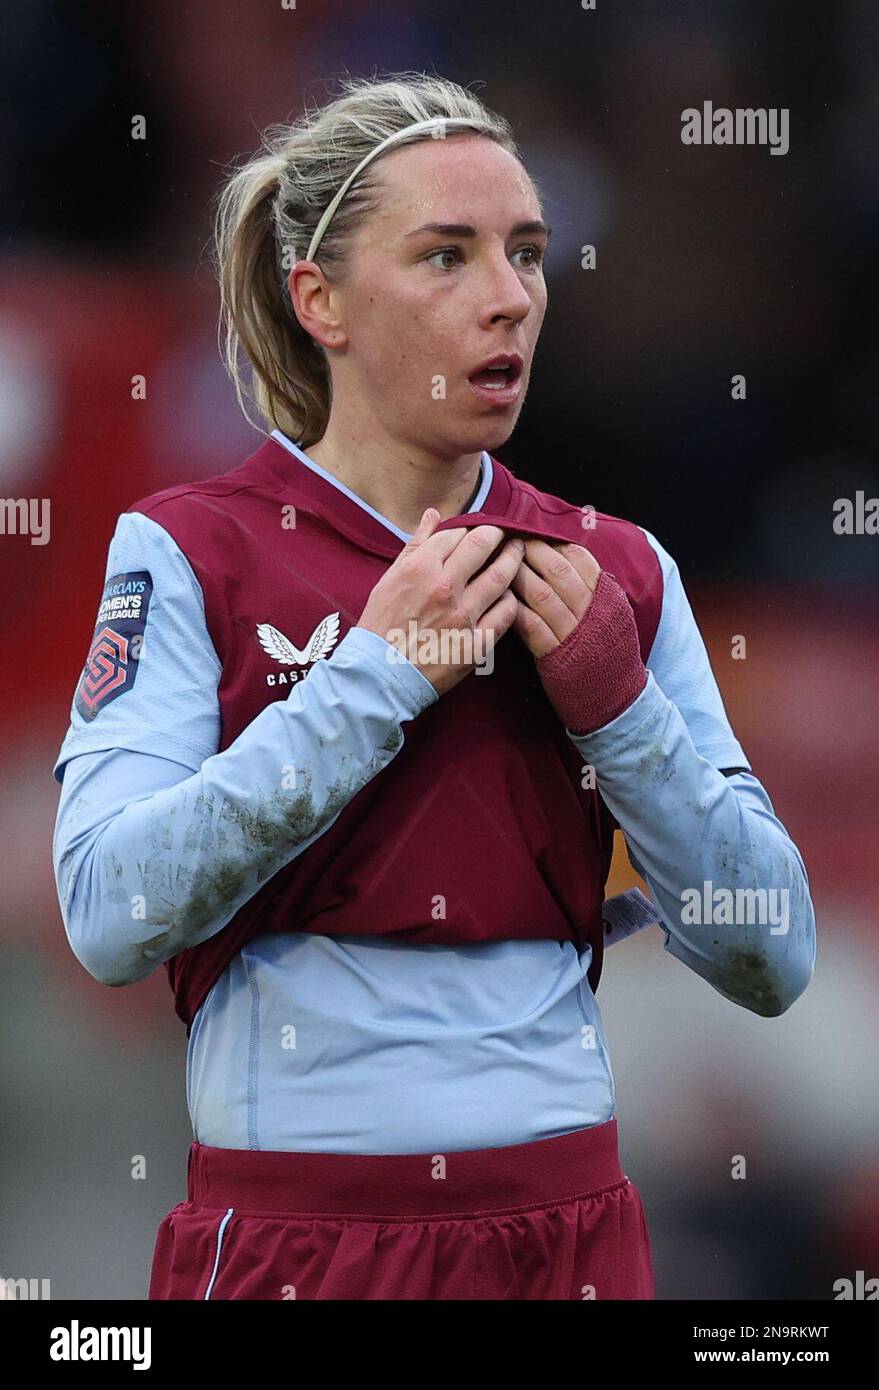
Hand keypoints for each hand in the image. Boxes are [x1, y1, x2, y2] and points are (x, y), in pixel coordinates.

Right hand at [356, 508, 523, 695]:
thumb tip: (434, 514)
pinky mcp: (476, 643)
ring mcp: (463, 616)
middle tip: (506, 532)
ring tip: (517, 552)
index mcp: (420, 568)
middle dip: (499, 532)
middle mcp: (444, 587)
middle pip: (484, 544)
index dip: (472, 525)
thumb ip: (415, 545)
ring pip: (502, 575)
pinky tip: (509, 595)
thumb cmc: (382, 625)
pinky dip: (510, 599)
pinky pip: (506, 614)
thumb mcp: (391, 578)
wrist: (380, 674)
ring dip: (513, 558)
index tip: (479, 527)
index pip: (457, 532)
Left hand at [509, 539, 600, 656]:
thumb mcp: (609, 607)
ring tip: (501, 565)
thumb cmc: (604, 642)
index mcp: (604, 594)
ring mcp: (572, 632)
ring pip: (541, 594)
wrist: (613, 689)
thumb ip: (589, 583)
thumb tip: (559, 551)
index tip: (532, 533)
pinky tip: (502, 598)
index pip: (578, 557)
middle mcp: (590, 609)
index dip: (552, 542)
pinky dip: (515, 609)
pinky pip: (532, 625)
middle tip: (510, 541)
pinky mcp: (555, 654)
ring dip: (518, 576)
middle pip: (557, 571)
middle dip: (530, 552)